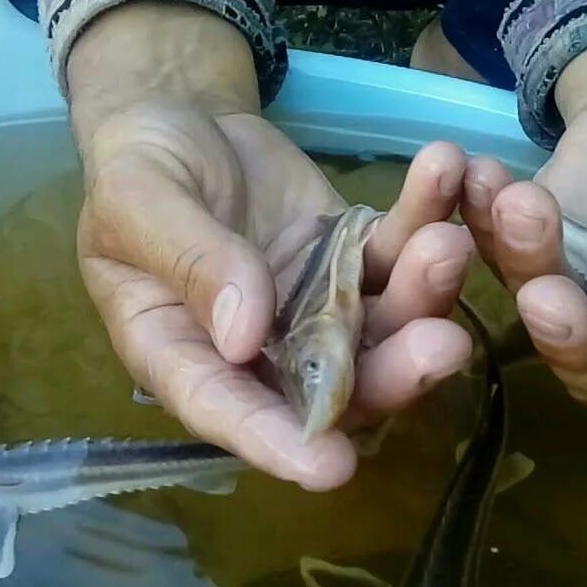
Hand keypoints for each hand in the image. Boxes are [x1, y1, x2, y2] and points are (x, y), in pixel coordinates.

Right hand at [67, 2, 474, 490]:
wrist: (185, 118)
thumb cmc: (137, 168)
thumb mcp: (140, 201)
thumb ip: (190, 261)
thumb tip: (243, 336)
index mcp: (185, 352)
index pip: (228, 410)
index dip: (277, 443)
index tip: (333, 468)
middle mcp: (264, 350)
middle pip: (335, 384)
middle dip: (393, 371)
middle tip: (443, 342)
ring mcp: (319, 306)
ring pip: (383, 322)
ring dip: (424, 292)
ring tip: (448, 241)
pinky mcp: (356, 258)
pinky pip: (397, 249)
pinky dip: (426, 217)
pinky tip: (446, 174)